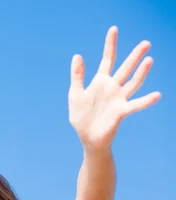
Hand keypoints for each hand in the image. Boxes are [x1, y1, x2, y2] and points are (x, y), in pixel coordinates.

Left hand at [68, 26, 160, 150]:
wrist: (86, 137)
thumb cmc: (81, 116)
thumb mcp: (75, 94)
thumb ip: (77, 76)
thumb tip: (77, 55)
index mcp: (100, 81)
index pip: (107, 59)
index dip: (110, 45)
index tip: (114, 29)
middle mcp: (112, 87)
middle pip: (125, 68)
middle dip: (135, 56)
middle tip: (146, 43)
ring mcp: (118, 98)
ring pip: (133, 82)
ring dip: (141, 72)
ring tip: (149, 60)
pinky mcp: (121, 111)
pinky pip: (136, 105)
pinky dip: (146, 100)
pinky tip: (156, 95)